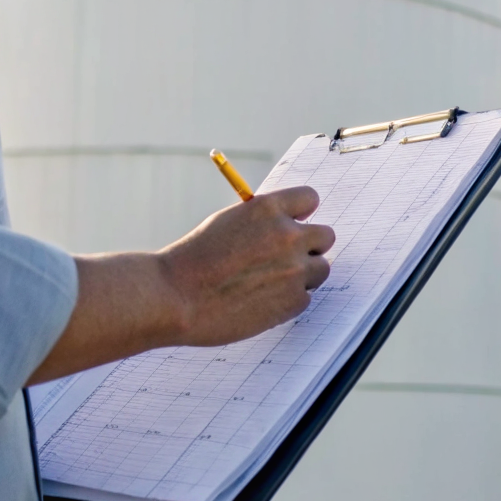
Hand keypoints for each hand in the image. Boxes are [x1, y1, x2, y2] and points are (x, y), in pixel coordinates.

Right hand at [158, 187, 333, 346]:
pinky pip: (306, 297)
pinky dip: (289, 301)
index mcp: (268, 209)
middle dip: (309, 247)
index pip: (310, 198)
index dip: (301, 213)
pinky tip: (261, 301)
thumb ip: (262, 221)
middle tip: (286, 258)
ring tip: (269, 283)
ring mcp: (295, 269)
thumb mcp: (227, 222)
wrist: (174, 297)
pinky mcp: (294, 301)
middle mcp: (288, 235)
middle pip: (326, 236)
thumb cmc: (194, 260)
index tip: (294, 223)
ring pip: (321, 269)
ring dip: (303, 276)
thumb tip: (289, 224)